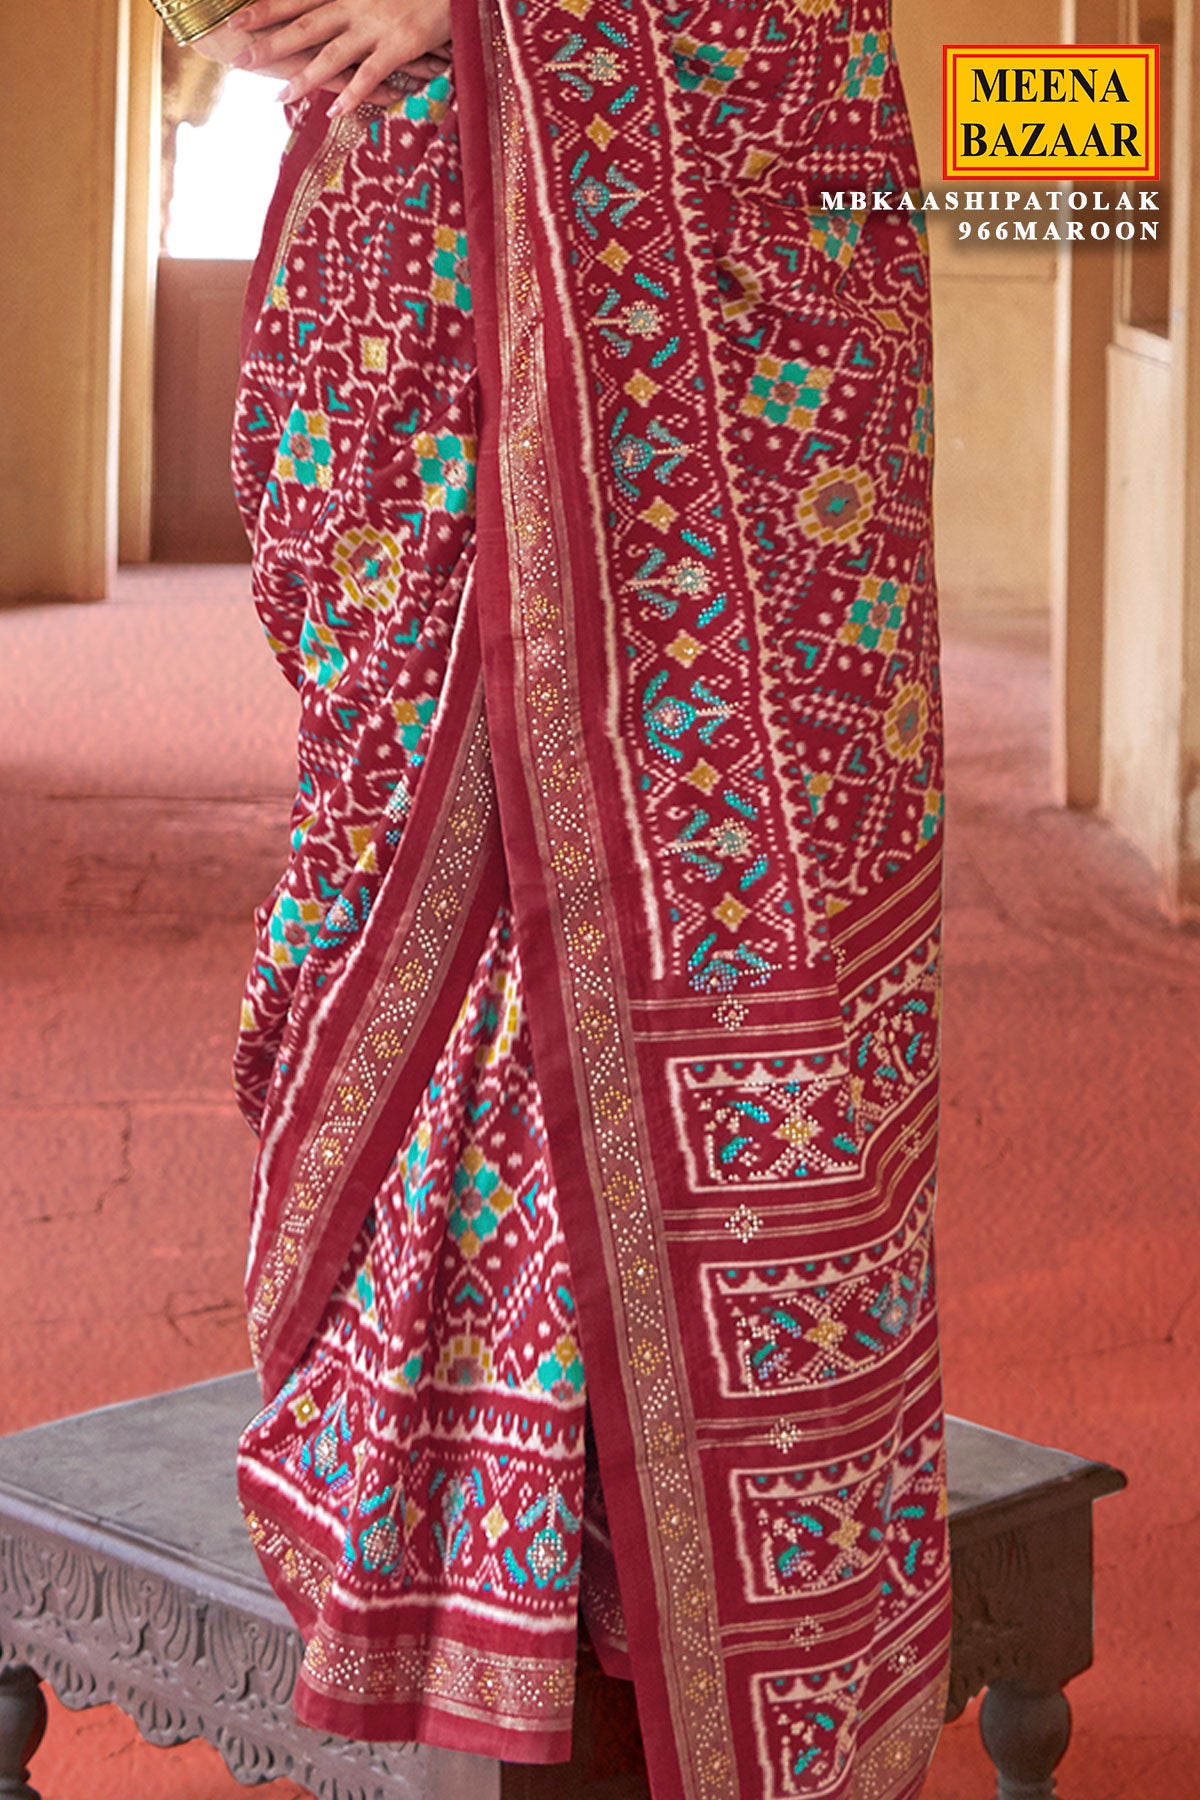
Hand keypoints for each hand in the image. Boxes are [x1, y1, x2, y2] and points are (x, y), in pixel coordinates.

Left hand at [232, 0, 452, 115]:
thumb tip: (328, 13)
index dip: (265, 9)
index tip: (235, 20)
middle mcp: (355, 4)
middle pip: (304, 27)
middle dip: (270, 43)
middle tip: (242, 61)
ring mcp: (376, 26)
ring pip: (331, 55)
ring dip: (303, 77)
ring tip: (279, 97)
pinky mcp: (400, 45)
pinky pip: (369, 73)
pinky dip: (351, 93)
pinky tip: (333, 111)